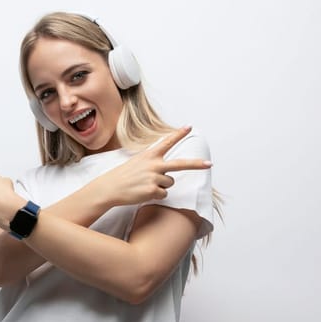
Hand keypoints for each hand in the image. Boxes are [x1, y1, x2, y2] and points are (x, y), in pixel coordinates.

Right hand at [89, 126, 211, 207]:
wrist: (110, 187)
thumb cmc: (124, 176)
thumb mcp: (137, 162)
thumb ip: (153, 162)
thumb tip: (167, 171)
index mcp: (150, 155)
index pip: (167, 142)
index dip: (178, 134)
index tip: (189, 126)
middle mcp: (154, 165)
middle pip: (180, 164)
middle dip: (197, 164)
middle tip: (210, 164)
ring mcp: (154, 178)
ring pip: (170, 183)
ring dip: (161, 186)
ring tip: (145, 184)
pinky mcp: (153, 190)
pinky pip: (164, 194)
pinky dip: (155, 195)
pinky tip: (143, 192)